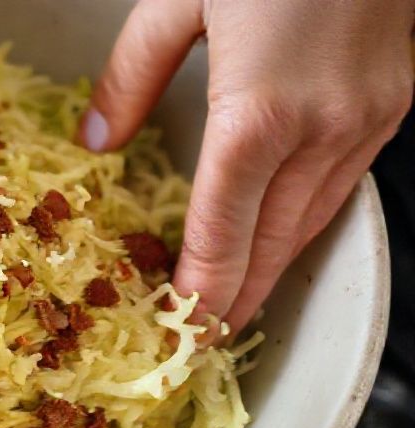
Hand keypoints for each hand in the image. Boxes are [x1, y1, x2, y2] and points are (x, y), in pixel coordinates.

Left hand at [82, 0, 413, 332]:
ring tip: (238, 300)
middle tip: (207, 338)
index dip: (204, 288)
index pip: (223, 230)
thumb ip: (131, 76)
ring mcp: (367, 120)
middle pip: (272, 242)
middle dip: (239, 297)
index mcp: (258, 112)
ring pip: (312, 220)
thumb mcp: (177, 0)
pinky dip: (305, 222)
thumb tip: (98, 139)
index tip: (185, 327)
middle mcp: (323, 129)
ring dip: (274, 266)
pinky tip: (281, 233)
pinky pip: (342, 187)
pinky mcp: (391, 106)